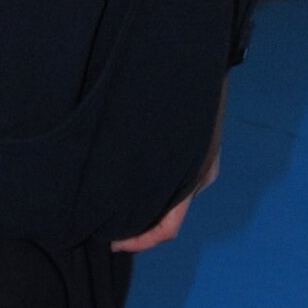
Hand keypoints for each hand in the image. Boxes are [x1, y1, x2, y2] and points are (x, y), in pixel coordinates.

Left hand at [112, 90, 224, 251]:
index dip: (139, 242)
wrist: (194, 64)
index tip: (112, 242)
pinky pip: (172, 182)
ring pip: (169, 201)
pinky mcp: (195, 154)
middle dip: (139, 228)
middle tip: (107, 227)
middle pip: (168, 219)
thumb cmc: (173, 99)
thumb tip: (113, 201)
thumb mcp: (154, 139)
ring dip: (144, 208)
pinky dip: (151, 190)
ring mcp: (200, 166)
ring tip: (114, 204)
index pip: (167, 229)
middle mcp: (199, 178)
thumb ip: (140, 170)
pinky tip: (132, 179)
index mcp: (192, 180)